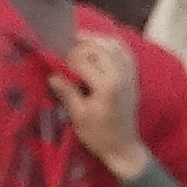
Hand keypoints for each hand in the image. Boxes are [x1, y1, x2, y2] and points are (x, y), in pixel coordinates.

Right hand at [62, 25, 149, 174]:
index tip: (55, 61)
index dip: (67, 59)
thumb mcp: (79, 116)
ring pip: (114, 46)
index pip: (83, 61)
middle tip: (65, 47)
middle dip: (81, 45)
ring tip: (81, 39)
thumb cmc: (99, 135)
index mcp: (106, 86)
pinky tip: (102, 44)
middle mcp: (121, 76)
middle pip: (99, 48)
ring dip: (97, 40)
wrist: (123, 147)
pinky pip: (126, 53)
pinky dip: (114, 45)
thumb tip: (52, 75)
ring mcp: (130, 75)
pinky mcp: (133, 77)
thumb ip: (67, 92)